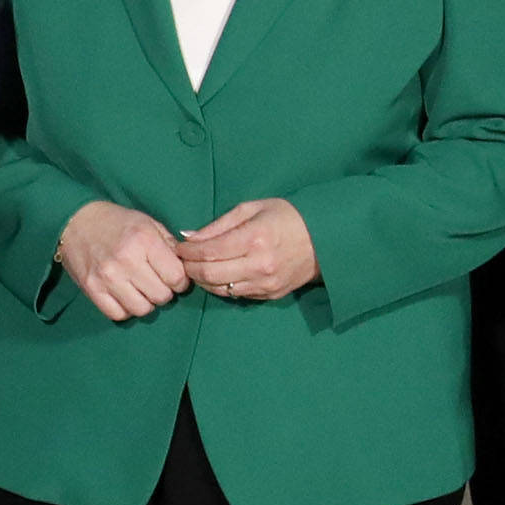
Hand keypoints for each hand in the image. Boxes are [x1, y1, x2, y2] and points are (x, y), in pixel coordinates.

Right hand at [54, 201, 190, 322]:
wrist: (76, 220)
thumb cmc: (117, 222)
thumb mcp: (148, 224)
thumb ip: (169, 246)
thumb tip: (186, 268)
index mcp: (144, 241)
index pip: (177, 277)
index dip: (181, 281)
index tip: (173, 277)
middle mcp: (126, 260)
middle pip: (161, 296)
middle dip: (163, 291)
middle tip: (155, 282)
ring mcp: (107, 277)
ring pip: (141, 309)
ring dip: (145, 302)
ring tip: (140, 290)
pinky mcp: (91, 289)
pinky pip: (117, 314)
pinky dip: (125, 309)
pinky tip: (124, 296)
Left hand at [176, 197, 318, 304]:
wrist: (326, 239)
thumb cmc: (288, 217)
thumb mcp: (253, 209)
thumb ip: (219, 224)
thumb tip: (189, 236)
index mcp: (254, 239)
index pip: (208, 252)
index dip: (187, 251)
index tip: (178, 247)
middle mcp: (259, 265)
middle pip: (209, 275)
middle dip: (189, 268)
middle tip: (182, 260)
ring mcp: (266, 283)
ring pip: (220, 289)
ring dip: (202, 280)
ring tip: (196, 268)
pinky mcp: (271, 295)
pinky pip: (236, 295)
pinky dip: (221, 287)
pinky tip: (218, 275)